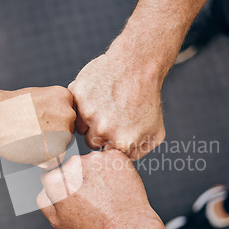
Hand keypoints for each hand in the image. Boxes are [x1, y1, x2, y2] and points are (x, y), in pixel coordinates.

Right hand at [0, 85, 75, 166]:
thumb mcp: (39, 96)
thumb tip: (64, 125)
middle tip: (29, 130)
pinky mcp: (56, 153)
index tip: (35, 118)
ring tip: (27, 138)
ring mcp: (64, 134)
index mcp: (66, 97)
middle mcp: (69, 114)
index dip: (51, 121)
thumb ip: (56, 108)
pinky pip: (53, 162)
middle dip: (52, 135)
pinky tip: (27, 148)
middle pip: (67, 132)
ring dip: (47, 148)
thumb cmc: (8, 107)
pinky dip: (41, 160)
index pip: (67, 116)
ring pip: (61, 147)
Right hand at [37, 149, 163, 228]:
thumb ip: (43, 198)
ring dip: (96, 173)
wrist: (128, 228)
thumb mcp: (57, 221)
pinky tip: (115, 186)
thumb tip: (45, 183)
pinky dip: (112, 169)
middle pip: (72, 165)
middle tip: (92, 197)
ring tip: (106, 194)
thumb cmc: (93, 228)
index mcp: (56, 179)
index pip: (52, 173)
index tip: (75, 197)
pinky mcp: (115, 156)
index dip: (63, 187)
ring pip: (91, 161)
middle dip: (79, 177)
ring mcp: (96, 158)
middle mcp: (74, 164)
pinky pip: (109, 159)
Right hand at [68, 32, 166, 159]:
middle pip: (90, 141)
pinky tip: (96, 93)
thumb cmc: (148, 99)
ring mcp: (88, 111)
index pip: (105, 154)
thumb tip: (120, 163)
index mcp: (121, 142)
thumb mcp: (155, 132)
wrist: (138, 64)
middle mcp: (103, 129)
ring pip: (78, 126)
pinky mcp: (78, 94)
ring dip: (87, 118)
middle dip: (99, 131)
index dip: (110, 142)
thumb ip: (138, 154)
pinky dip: (81, 101)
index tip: (118, 128)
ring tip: (103, 104)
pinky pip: (72, 106)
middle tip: (111, 114)